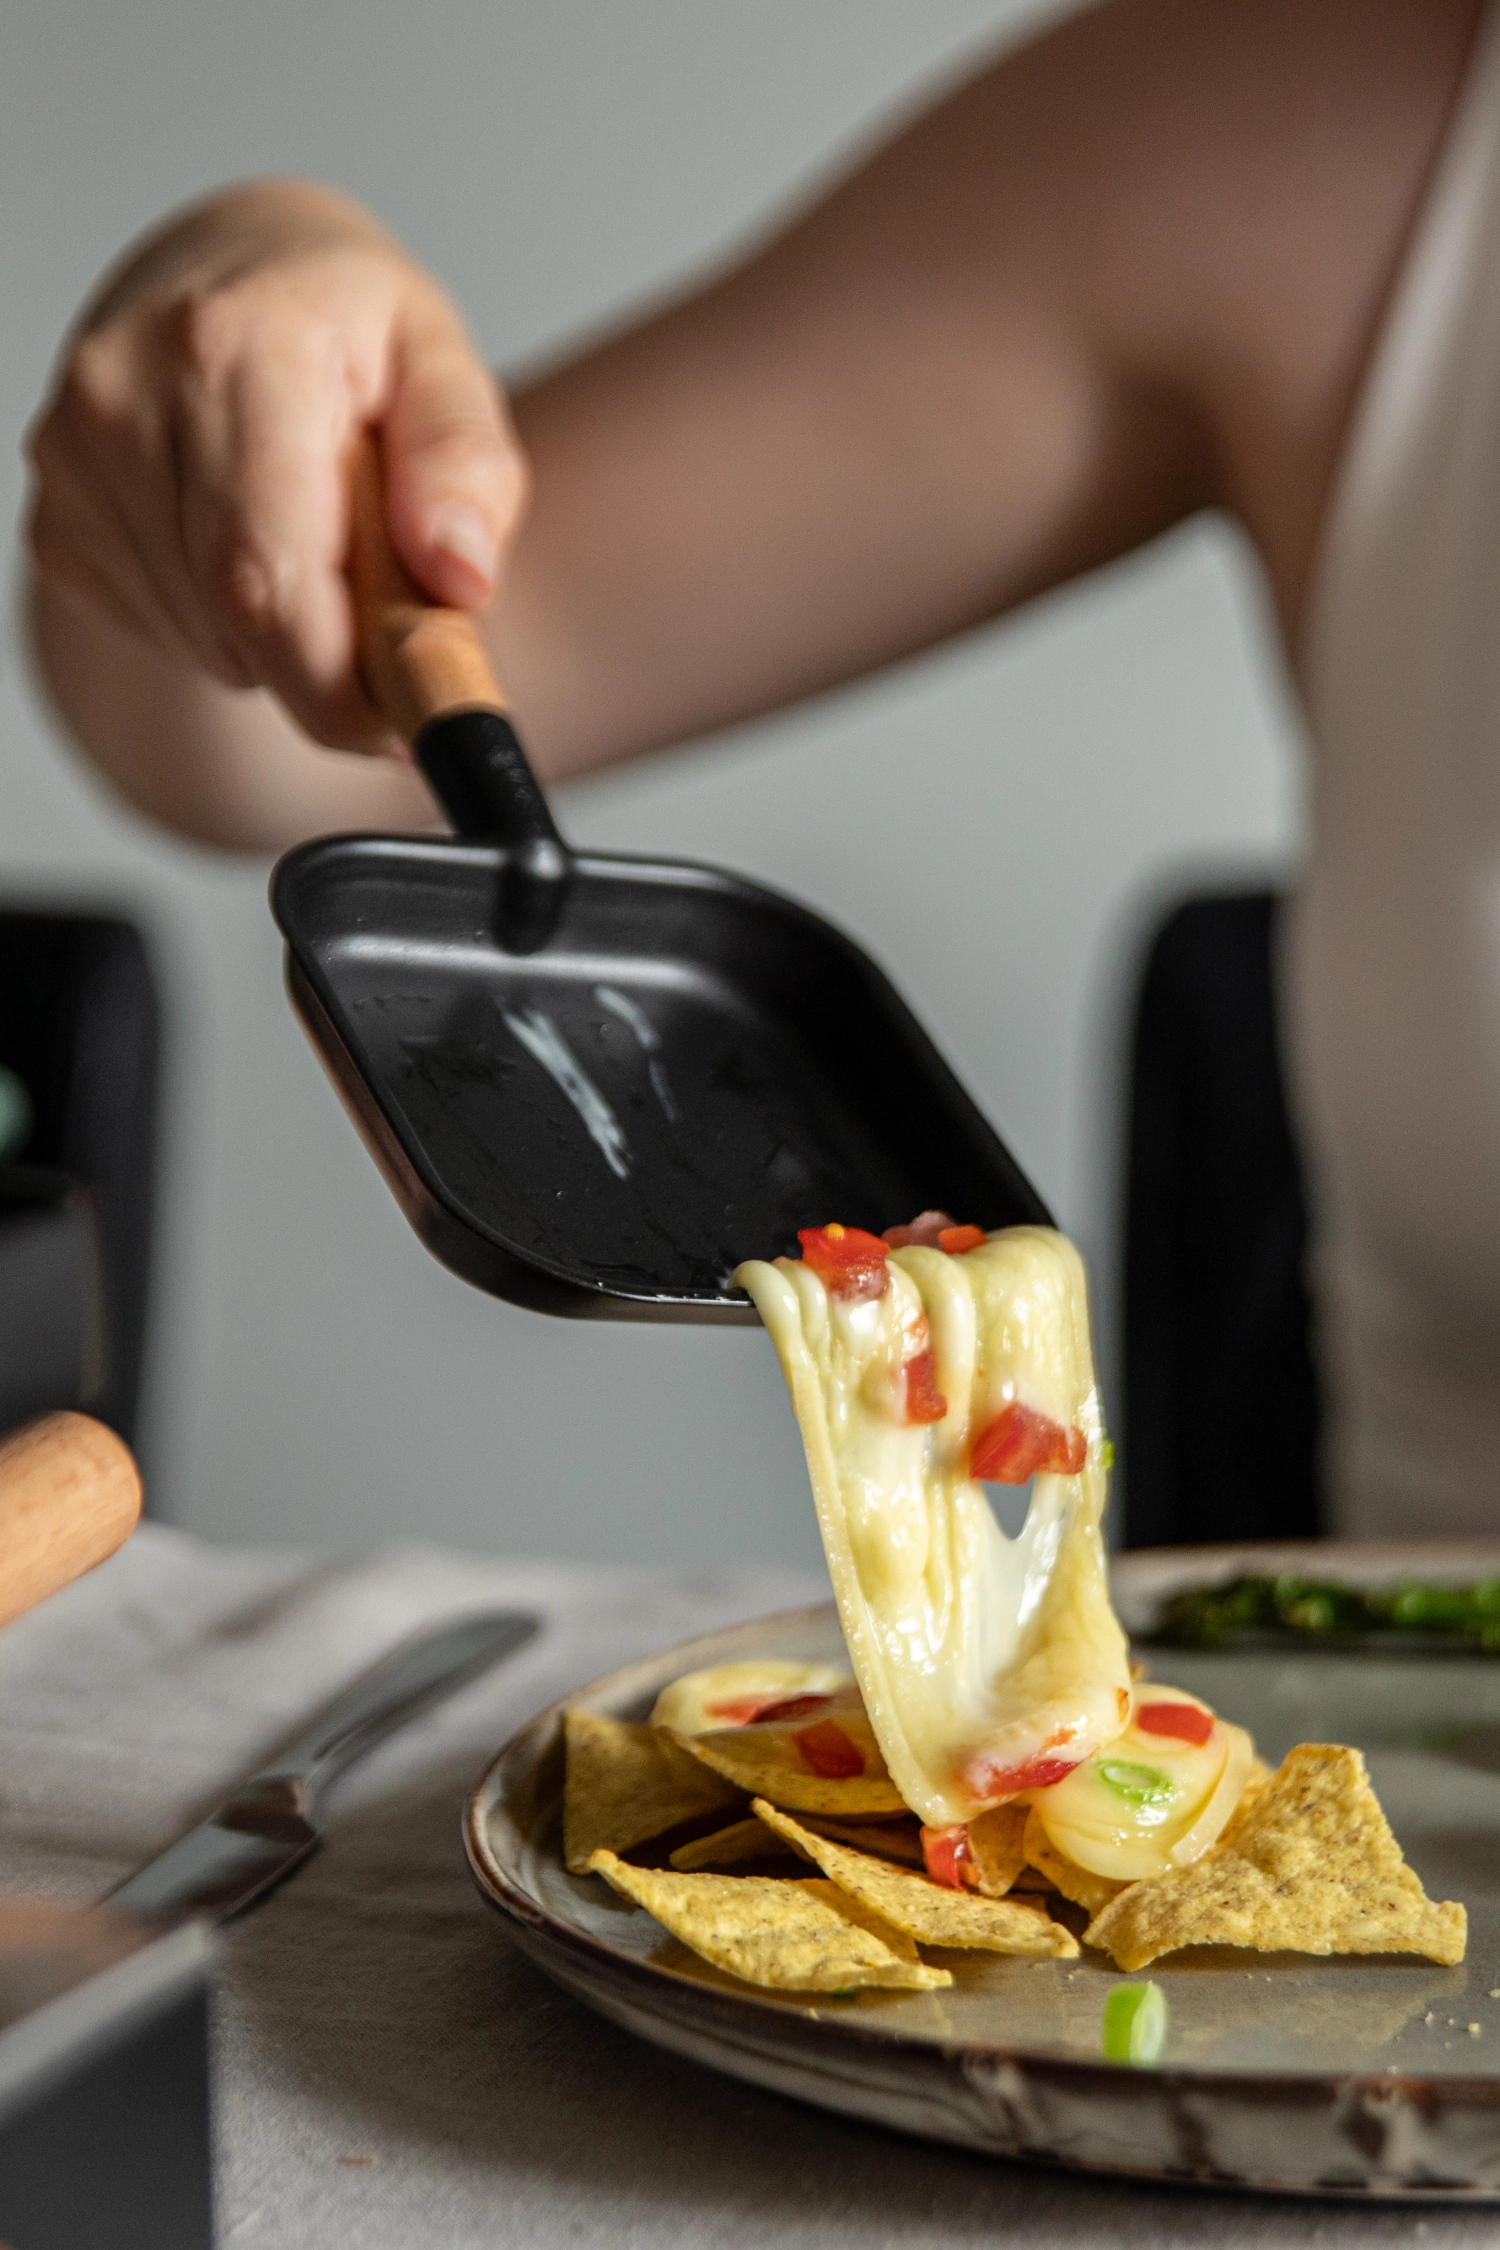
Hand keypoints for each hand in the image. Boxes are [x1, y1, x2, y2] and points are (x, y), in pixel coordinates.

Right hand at [26, 178, 527, 750]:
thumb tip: (460, 577)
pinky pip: (165, 631)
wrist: (231, 273)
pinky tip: (243, 536)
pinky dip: (226, 623)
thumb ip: (465, 467)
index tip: (406, 724)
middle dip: (329, 658)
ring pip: (205, 641)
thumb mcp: (442, 363)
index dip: (337, 682)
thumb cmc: (345, 326)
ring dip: (281, 636)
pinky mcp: (55, 518)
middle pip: (234, 622)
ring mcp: (73, 460)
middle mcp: (124, 396)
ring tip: (313, 538)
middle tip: (388, 612)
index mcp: (232, 348)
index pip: (264, 574)